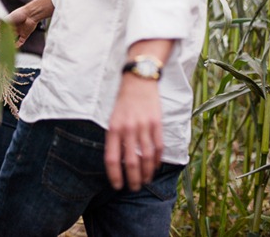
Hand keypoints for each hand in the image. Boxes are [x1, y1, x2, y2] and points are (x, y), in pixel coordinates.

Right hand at [6, 7, 37, 47]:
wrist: (30, 15)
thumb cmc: (19, 14)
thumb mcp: (7, 19)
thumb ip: (1, 25)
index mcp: (9, 23)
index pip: (2, 30)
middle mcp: (14, 28)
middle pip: (7, 36)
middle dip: (3, 40)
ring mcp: (19, 32)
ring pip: (13, 39)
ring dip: (9, 43)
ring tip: (4, 46)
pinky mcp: (24, 35)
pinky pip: (20, 42)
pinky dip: (16, 45)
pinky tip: (12, 47)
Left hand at [104, 74, 163, 190]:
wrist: (138, 82)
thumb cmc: (123, 102)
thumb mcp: (112, 119)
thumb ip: (114, 139)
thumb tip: (117, 162)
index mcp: (113, 129)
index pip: (111, 158)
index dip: (114, 175)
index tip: (117, 186)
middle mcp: (128, 129)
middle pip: (131, 161)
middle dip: (132, 179)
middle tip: (134, 188)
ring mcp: (143, 126)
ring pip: (146, 157)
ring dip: (146, 172)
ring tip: (145, 180)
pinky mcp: (157, 123)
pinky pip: (158, 147)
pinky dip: (157, 160)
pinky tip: (155, 166)